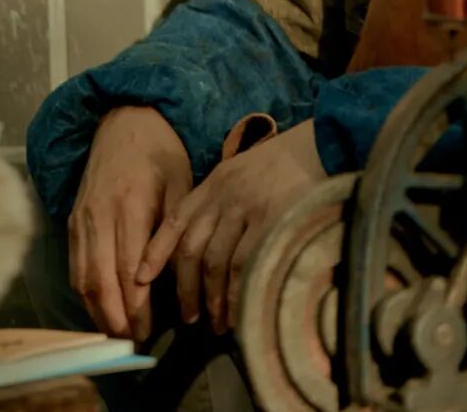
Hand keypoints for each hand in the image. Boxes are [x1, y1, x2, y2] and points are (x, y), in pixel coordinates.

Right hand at [68, 106, 191, 341]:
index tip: (147, 332)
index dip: (134, 306)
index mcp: (129, 204)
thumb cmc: (161, 153)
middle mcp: (98, 215)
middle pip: (98, 280)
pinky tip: (101, 307)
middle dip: (113, 318)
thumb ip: (170, 232)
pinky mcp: (72, 221)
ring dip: (97, 311)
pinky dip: (86, 292)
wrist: (125, 120)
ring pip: (82, 277)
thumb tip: (165, 279)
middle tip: (132, 342)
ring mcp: (81, 219)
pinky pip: (75, 265)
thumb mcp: (180, 185)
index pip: (126, 268)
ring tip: (118, 334)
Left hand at [137, 119, 325, 334]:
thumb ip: (223, 201)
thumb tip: (208, 246)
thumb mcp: (244, 172)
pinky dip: (238, 293)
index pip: (176, 219)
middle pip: (192, 249)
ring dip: (213, 299)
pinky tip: (240, 311)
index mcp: (215, 182)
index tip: (142, 278)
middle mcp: (225, 195)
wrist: (324, 144)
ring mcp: (247, 208)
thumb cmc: (286, 163)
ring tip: (218, 323)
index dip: (156, 251)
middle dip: (185, 288)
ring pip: (215, 262)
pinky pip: (245, 265)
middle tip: (190, 316)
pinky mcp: (271, 221)